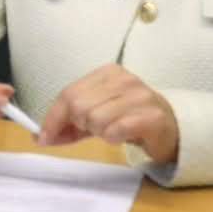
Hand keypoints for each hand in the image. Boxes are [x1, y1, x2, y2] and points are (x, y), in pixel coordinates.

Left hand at [38, 63, 179, 163]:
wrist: (173, 129)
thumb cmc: (130, 120)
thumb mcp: (96, 117)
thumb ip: (68, 124)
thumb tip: (39, 136)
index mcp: (107, 73)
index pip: (68, 93)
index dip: (53, 117)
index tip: (42, 137)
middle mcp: (124, 79)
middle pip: (78, 106)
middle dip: (79, 125)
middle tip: (95, 130)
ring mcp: (140, 96)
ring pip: (96, 119)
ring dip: (99, 133)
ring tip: (114, 131)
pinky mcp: (151, 116)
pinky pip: (116, 130)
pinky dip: (113, 138)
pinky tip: (123, 136)